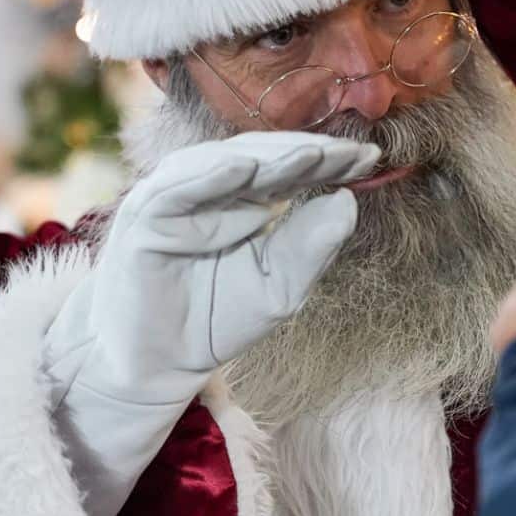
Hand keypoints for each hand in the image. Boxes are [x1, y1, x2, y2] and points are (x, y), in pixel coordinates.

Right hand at [47, 132, 378, 409]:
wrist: (158, 363)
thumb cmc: (218, 318)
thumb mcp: (280, 287)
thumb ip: (312, 247)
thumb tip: (348, 201)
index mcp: (245, 199)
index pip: (291, 168)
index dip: (330, 161)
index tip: (372, 157)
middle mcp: (209, 189)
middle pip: (263, 157)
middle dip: (309, 152)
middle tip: (352, 151)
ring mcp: (175, 199)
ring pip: (223, 163)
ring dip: (269, 156)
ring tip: (314, 153)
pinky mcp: (144, 219)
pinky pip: (176, 191)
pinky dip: (209, 176)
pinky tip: (245, 168)